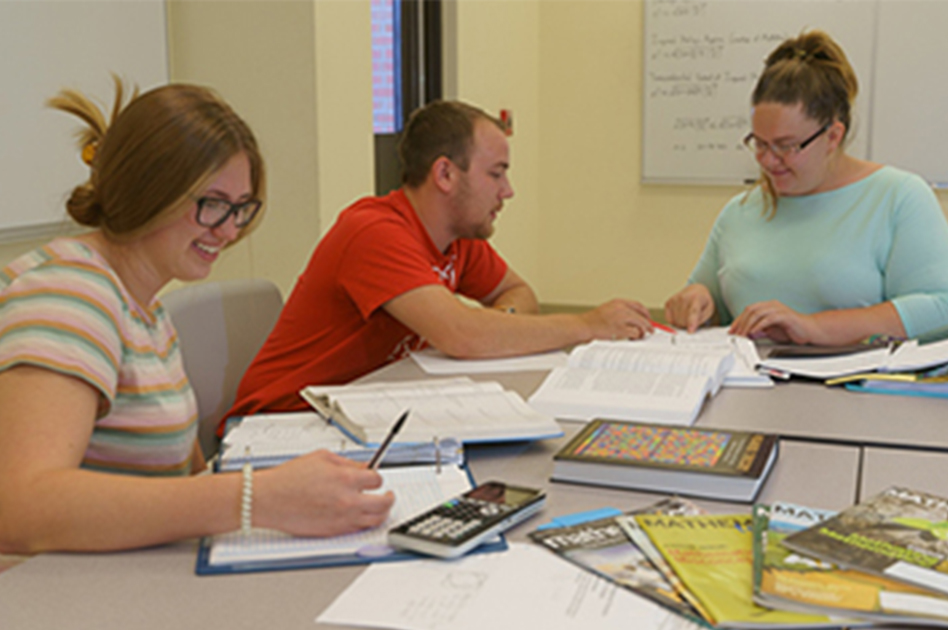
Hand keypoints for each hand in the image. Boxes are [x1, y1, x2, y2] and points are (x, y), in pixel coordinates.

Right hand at [255, 450, 393, 537]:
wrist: (269, 499)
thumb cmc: (289, 478)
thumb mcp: (322, 457)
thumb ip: (347, 462)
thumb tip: (363, 468)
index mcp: (346, 479)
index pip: (377, 479)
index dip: (377, 477)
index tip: (374, 477)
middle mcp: (348, 500)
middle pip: (383, 502)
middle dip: (388, 497)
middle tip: (388, 494)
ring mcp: (342, 518)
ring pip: (375, 520)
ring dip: (381, 512)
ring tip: (380, 507)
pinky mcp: (333, 531)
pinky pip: (358, 529)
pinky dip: (364, 522)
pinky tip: (362, 516)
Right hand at [582, 298, 653, 340]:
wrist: (584, 326)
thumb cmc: (593, 320)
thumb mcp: (607, 309)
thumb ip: (620, 311)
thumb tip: (633, 318)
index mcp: (618, 302)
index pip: (638, 305)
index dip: (645, 313)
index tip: (648, 318)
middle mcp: (621, 308)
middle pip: (642, 315)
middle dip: (648, 324)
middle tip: (650, 330)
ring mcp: (621, 319)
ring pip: (641, 324)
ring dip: (643, 331)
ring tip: (640, 335)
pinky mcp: (620, 329)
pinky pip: (635, 333)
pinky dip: (636, 336)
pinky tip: (633, 338)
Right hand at [664, 284, 713, 332]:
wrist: (696, 290)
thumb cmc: (703, 302)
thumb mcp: (709, 310)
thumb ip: (700, 320)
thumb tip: (690, 330)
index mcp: (697, 298)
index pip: (693, 312)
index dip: (691, 322)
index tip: (690, 331)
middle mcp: (683, 297)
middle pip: (682, 319)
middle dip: (687, 325)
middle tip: (692, 322)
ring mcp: (674, 300)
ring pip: (675, 320)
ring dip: (680, 324)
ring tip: (687, 318)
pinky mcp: (668, 303)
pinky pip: (668, 319)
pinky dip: (674, 321)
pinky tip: (679, 317)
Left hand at [729, 300, 820, 343]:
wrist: (809, 331)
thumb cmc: (791, 330)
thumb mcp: (770, 331)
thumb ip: (759, 331)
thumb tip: (747, 334)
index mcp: (768, 307)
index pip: (748, 311)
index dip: (738, 320)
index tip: (732, 330)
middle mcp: (772, 305)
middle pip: (750, 310)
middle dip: (741, 323)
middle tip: (736, 334)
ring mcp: (778, 309)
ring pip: (757, 314)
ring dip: (748, 325)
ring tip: (743, 335)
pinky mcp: (784, 315)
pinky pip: (768, 319)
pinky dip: (759, 326)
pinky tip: (754, 332)